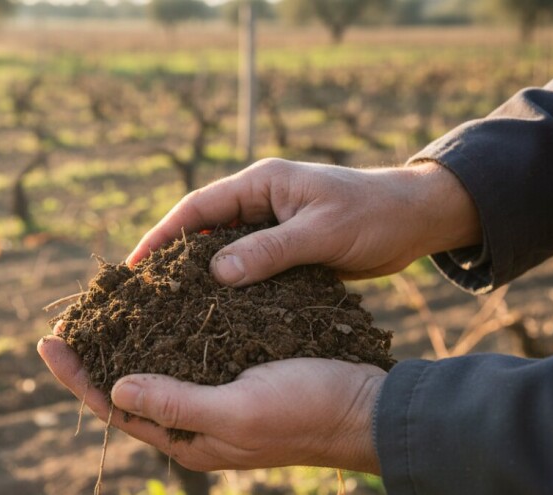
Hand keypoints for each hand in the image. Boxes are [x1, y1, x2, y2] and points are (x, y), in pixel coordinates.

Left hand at [38, 327, 385, 473]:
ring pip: (158, 370)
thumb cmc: (307, 411)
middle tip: (68, 324)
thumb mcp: (237, 412)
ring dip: (128, 344)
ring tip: (104, 313)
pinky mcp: (238, 375)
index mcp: (189, 439)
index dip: (78, 377)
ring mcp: (217, 399)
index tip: (49, 341)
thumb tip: (115, 389)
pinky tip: (161, 309)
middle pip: (130, 390)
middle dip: (95, 360)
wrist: (367, 406)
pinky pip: (190, 356)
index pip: (116, 408)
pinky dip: (167, 333)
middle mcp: (196, 422)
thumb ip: (176, 404)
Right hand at [127, 158, 480, 284]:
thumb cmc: (374, 216)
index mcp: (261, 184)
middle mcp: (260, 202)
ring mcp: (271, 225)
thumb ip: (269, 251)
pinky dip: (231, 285)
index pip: (197, 208)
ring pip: (223, 251)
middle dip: (173, 258)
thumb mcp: (321, 233)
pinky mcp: (285, 248)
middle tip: (144, 294)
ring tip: (170, 309)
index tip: (136, 265)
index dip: (162, 235)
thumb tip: (215, 273)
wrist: (416, 219)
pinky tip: (217, 312)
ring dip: (200, 275)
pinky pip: (248, 266)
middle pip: (202, 230)